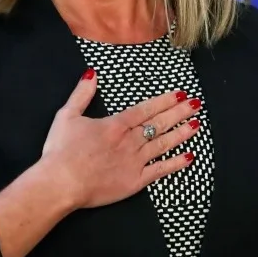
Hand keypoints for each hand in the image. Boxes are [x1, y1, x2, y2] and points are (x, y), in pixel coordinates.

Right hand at [39, 68, 201, 209]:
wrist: (60, 183)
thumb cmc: (61, 151)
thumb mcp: (67, 116)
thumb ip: (82, 94)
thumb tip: (91, 73)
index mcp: (116, 124)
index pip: (146, 109)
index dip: (165, 101)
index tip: (180, 95)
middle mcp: (130, 140)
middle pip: (160, 123)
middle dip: (180, 112)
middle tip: (196, 104)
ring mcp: (135, 161)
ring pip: (163, 144)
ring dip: (181, 133)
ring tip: (197, 124)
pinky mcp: (135, 181)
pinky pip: (160, 170)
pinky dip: (175, 164)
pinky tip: (189, 157)